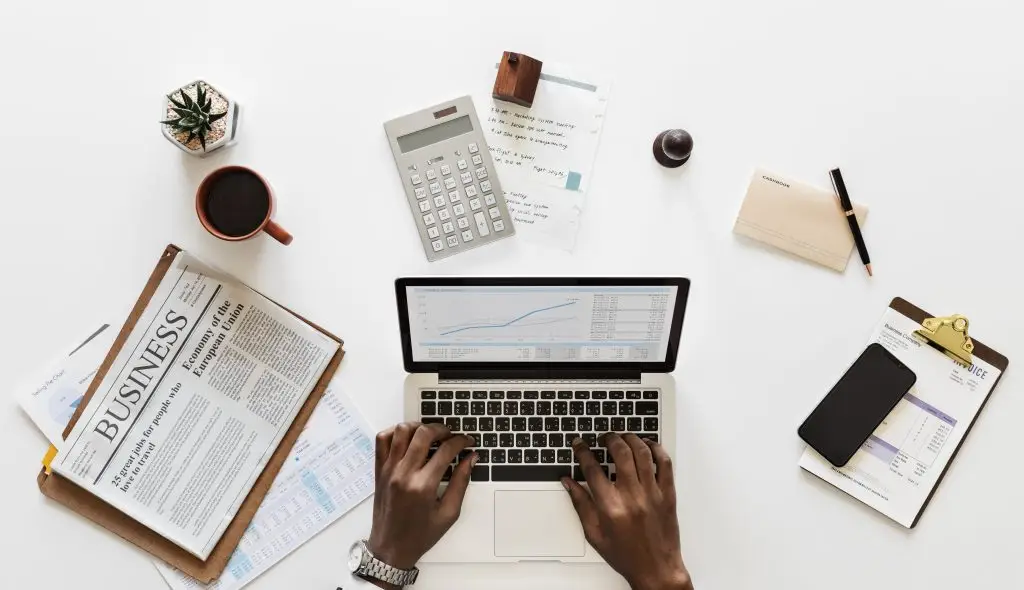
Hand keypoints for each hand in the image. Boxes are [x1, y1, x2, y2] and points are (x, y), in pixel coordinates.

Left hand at [365, 422, 473, 586]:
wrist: (390, 548)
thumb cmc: (420, 535)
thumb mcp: (449, 513)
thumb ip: (461, 482)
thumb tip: (470, 459)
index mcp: (423, 486)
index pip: (446, 450)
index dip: (461, 442)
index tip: (467, 442)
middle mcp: (403, 474)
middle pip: (423, 434)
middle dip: (442, 429)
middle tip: (451, 435)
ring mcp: (388, 470)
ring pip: (402, 431)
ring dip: (419, 427)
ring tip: (430, 434)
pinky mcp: (379, 470)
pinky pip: (382, 440)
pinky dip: (395, 432)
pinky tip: (407, 437)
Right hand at [562, 434, 691, 589]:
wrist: (656, 570)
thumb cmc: (626, 556)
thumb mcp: (594, 533)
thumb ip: (581, 504)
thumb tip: (569, 483)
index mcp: (611, 507)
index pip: (592, 469)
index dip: (583, 452)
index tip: (579, 445)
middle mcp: (632, 496)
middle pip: (620, 453)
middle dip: (609, 439)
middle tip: (604, 437)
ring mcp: (652, 493)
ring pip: (642, 453)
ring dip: (631, 439)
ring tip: (624, 437)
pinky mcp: (668, 494)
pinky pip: (665, 463)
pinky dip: (656, 449)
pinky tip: (648, 445)